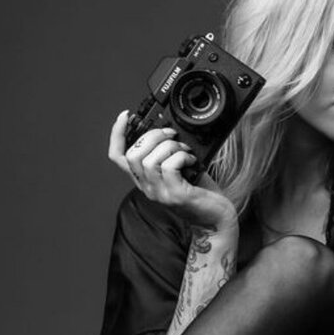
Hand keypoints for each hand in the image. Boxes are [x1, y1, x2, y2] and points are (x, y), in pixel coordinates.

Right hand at [108, 111, 237, 233]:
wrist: (216, 218)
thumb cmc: (200, 192)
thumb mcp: (179, 169)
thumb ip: (168, 153)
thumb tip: (169, 130)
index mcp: (145, 179)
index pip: (118, 157)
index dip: (117, 134)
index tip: (125, 115)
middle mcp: (148, 188)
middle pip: (132, 156)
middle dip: (151, 137)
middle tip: (171, 135)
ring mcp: (160, 193)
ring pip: (149, 160)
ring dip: (170, 147)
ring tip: (185, 150)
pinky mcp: (175, 195)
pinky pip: (169, 167)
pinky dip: (182, 157)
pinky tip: (192, 161)